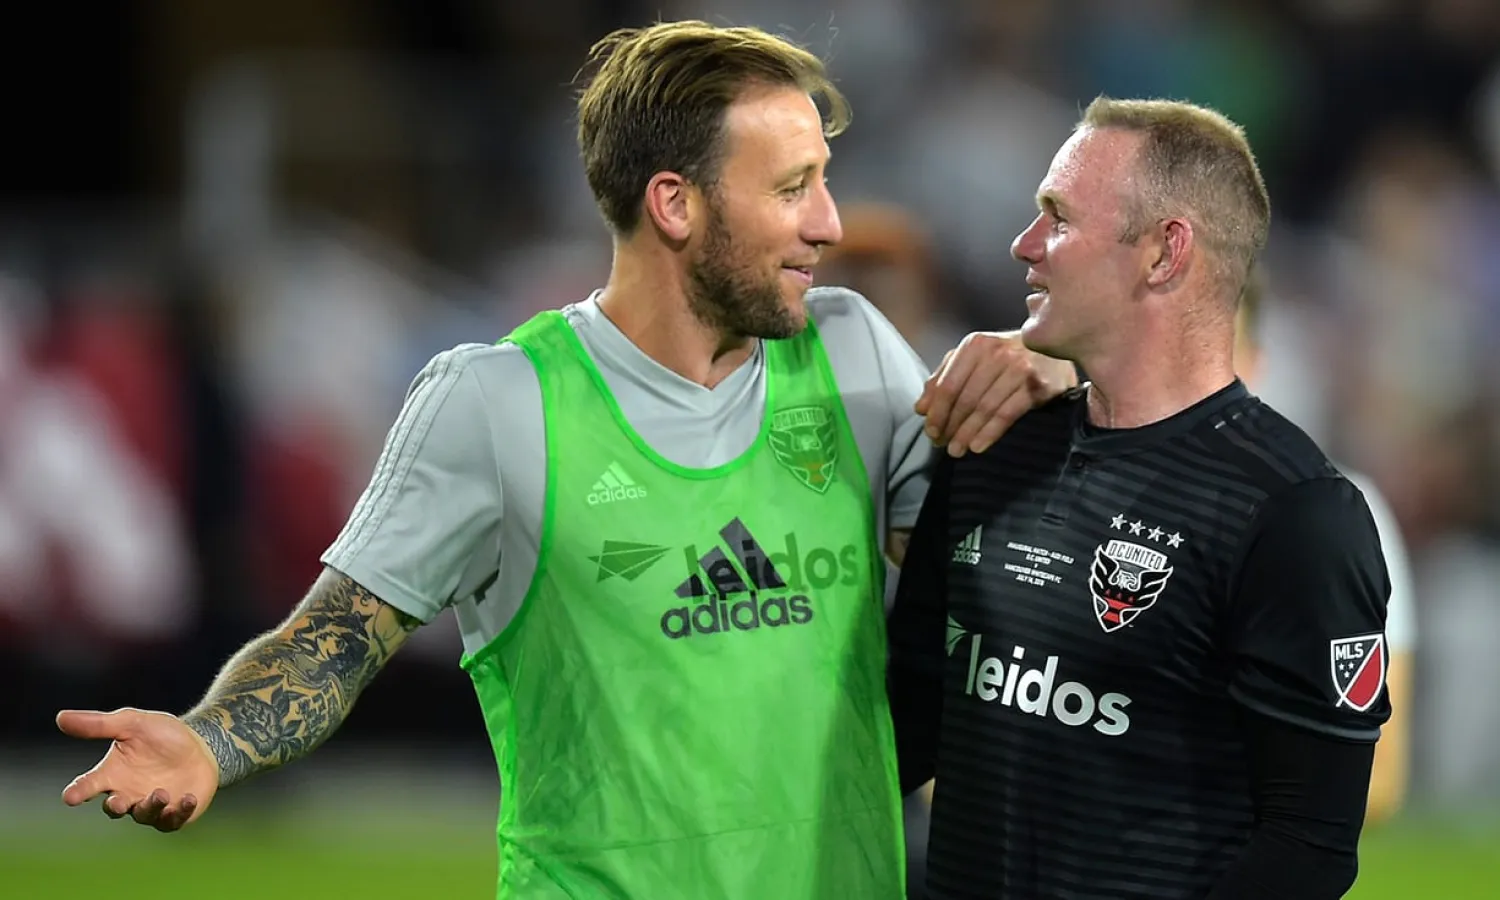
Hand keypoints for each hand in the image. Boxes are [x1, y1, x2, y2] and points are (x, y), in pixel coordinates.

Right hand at [57, 707, 220, 831]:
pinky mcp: (174, 814)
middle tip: (118, 801)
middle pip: (114, 808)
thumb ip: (99, 724)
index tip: (70, 797)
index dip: (78, 792)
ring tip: (161, 793)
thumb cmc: (162, 735)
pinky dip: (179, 813)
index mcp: (112, 774)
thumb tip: (60, 717)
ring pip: (143, 815)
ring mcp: (150, 806)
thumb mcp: (132, 723)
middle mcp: (128, 793)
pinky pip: (173, 820)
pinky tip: (188, 799)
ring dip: (150, 806)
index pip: (88, 785)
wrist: (201, 744)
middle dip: (115, 807)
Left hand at [916, 331, 1077, 456]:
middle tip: (942, 445)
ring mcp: (1018, 368)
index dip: (937, 412)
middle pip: (964, 399)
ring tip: (957, 450)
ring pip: (984, 408)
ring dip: (967, 433)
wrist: (1056, 347)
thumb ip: (945, 377)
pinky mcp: (1036, 386)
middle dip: (950, 426)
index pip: (948, 385)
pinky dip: (989, 433)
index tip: (930, 431)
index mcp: (975, 345)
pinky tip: (978, 446)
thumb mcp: (975, 357)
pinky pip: (1007, 414)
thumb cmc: (1009, 355)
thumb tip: (921, 408)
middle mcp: (995, 353)